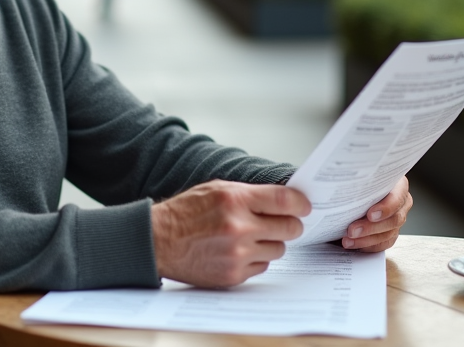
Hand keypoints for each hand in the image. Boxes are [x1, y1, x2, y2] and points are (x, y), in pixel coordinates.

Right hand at [151, 181, 309, 287]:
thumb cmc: (187, 212)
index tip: (305, 206)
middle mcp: (238, 227)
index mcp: (234, 200)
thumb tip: (285, 199)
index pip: (284, 200)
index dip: (300, 203)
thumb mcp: (217, 189)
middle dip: (289, 224)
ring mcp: (237, 254)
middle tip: (282, 222)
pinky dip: (256, 259)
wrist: (158, 241)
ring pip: (278, 249)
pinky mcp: (233, 274)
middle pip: (289, 227)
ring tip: (251, 236)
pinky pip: (263, 267)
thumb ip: (250, 193)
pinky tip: (239, 251)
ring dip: (270, 242)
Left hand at [340, 175, 411, 251]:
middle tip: (352, 230)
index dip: (386, 208)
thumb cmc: (356, 182)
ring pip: (388, 234)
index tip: (370, 214)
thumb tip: (339, 185)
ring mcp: (397, 220)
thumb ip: (356, 181)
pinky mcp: (390, 233)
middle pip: (394, 219)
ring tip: (347, 240)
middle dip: (371, 227)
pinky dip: (367, 245)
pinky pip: (382, 244)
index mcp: (398, 185)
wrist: (353, 191)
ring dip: (366, 239)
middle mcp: (401, 203)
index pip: (398, 197)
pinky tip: (353, 244)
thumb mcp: (358, 176)